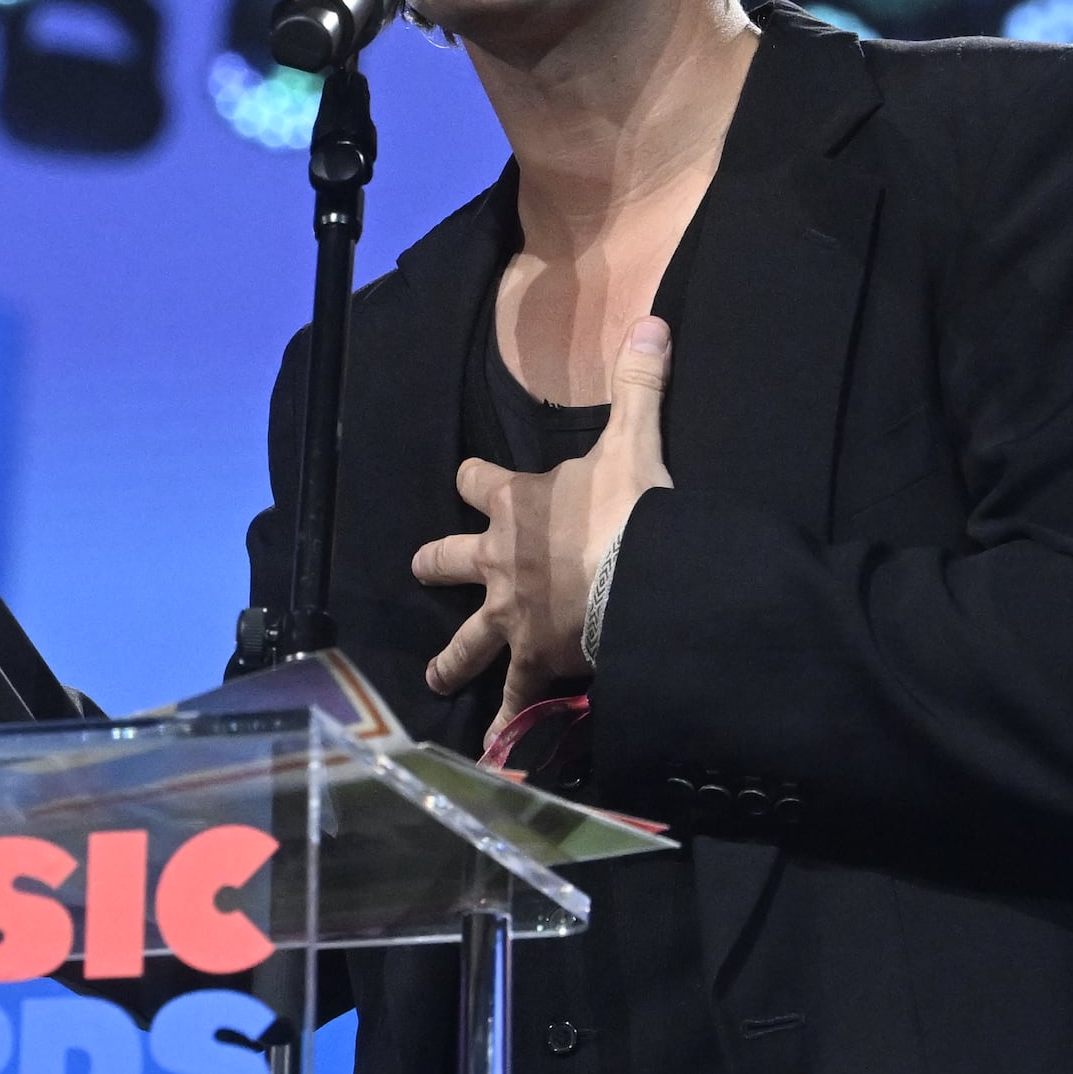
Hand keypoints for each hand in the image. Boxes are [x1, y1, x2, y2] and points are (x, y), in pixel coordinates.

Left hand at [415, 316, 671, 715]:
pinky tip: (492, 750)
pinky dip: (506, 724)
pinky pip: (514, 697)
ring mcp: (512, 615)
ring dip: (451, 657)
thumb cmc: (631, 509)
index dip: (473, 481)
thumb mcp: (634, 440)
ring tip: (434, 676)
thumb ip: (638, 383)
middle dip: (436, 563)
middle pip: (450, 559)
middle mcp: (500, 561)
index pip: (476, 483)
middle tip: (420, 566)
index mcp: (517, 505)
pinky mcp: (533, 659)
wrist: (640, 577)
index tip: (469, 480)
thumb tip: (652, 323)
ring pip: (468, 638)